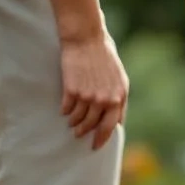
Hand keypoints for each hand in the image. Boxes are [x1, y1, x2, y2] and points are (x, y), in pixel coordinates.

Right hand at [61, 33, 128, 149]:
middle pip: (92, 126)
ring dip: (74, 124)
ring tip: (71, 124)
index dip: (102, 138)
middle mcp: (104, 100)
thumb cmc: (105, 56)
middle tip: (78, 136)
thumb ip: (119, 99)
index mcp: (118, 97)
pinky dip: (65, 112)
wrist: (86, 39)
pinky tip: (64, 110)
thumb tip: (118, 121)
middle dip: (85, 133)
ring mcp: (87, 96)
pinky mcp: (72, 91)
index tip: (96, 145)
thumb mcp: (120, 78)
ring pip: (78, 120)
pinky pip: (67, 110)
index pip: (110, 127)